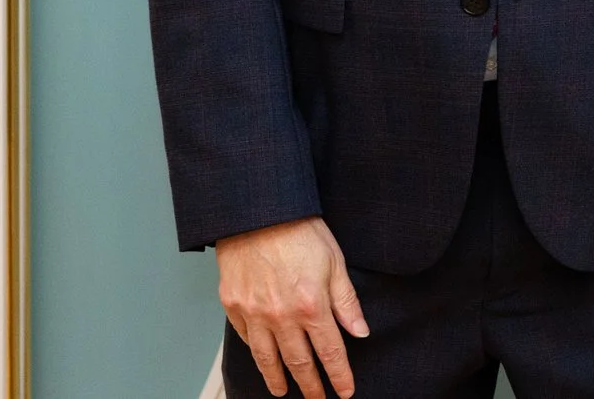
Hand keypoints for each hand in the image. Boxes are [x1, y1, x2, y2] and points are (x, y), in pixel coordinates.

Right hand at [217, 217, 369, 398]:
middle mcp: (281, 316)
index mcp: (311, 306)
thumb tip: (360, 332)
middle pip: (299, 363)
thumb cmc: (299, 230)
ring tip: (283, 391)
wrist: (257, 211)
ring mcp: (254, 314)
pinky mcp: (233, 306)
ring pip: (267, 359)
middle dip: (310, 386)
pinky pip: (245, 338)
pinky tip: (261, 358)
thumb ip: (346, 302)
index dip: (339, 376)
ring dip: (277, 379)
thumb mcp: (335, 262)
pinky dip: (255, 352)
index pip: (329, 352)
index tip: (345, 391)